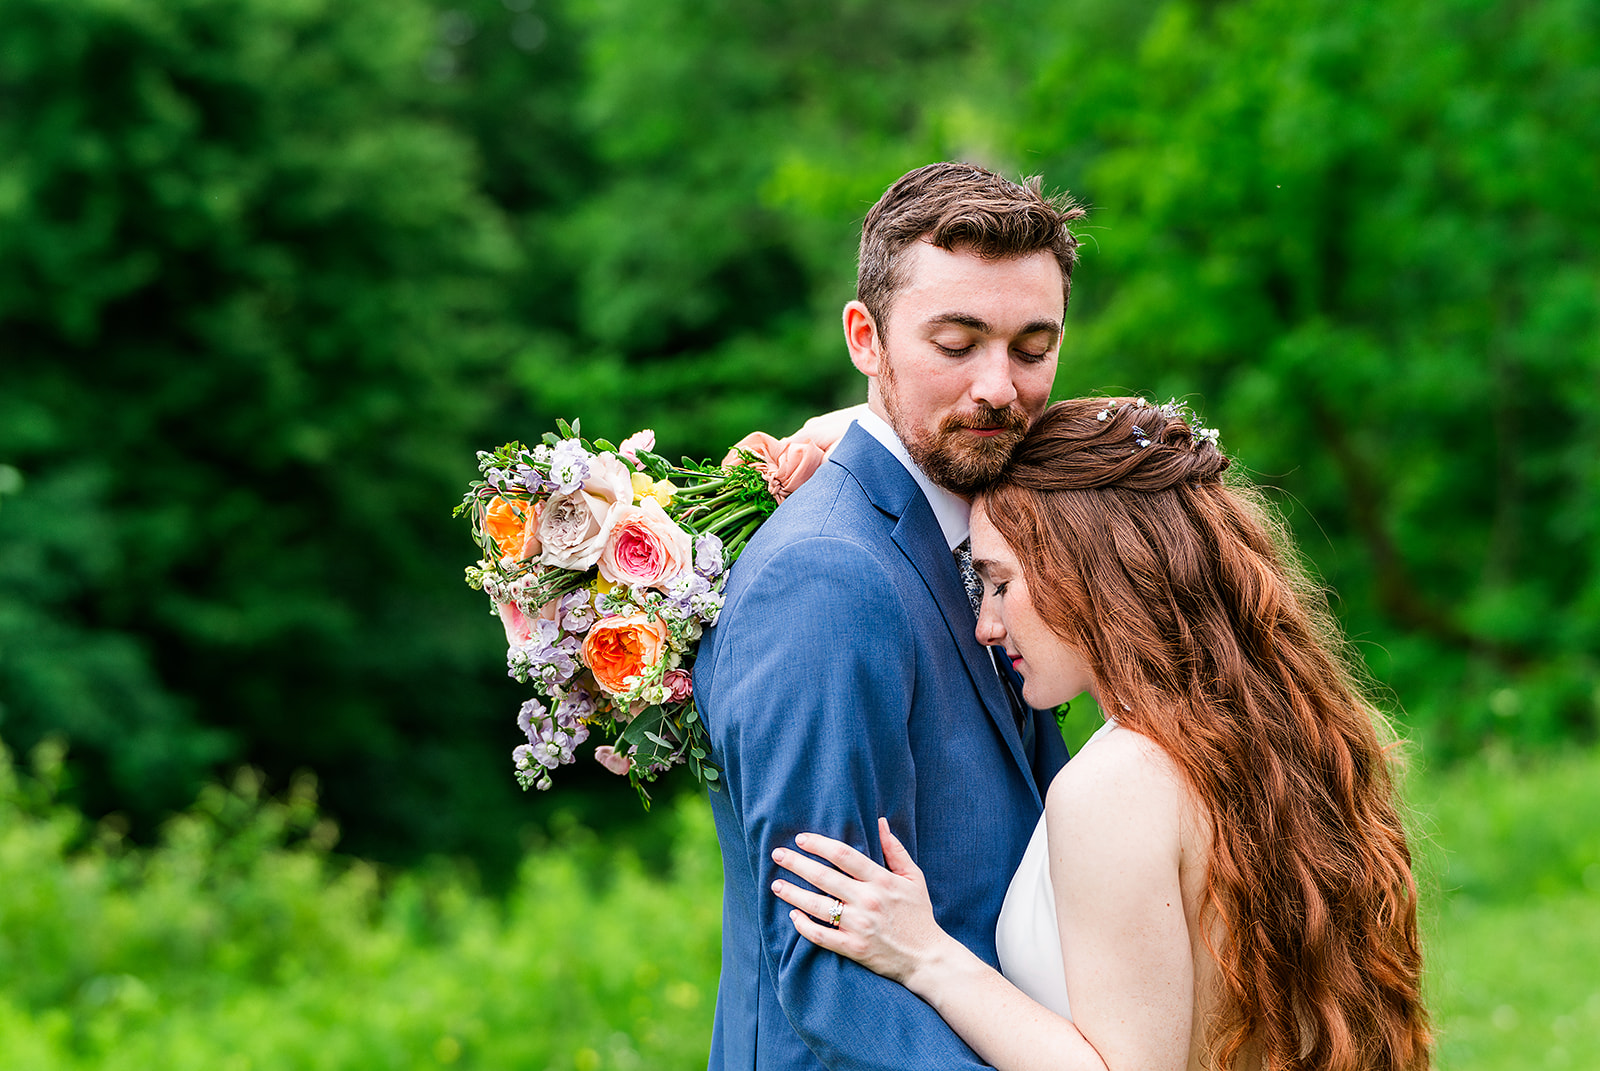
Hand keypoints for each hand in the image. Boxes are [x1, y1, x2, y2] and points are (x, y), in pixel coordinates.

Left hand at [771, 817, 952, 985]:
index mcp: (882, 880)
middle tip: (778, 854)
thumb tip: (881, 822)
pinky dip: (804, 925)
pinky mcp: (854, 948)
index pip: (844, 855)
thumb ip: (896, 850)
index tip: (801, 839)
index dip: (819, 844)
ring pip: (817, 906)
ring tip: (776, 884)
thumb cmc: (919, 915)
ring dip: (793, 893)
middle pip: (824, 877)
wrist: (927, 958)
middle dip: (797, 864)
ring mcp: (859, 925)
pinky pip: (821, 936)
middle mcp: (868, 900)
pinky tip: (793, 915)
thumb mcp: (914, 878)